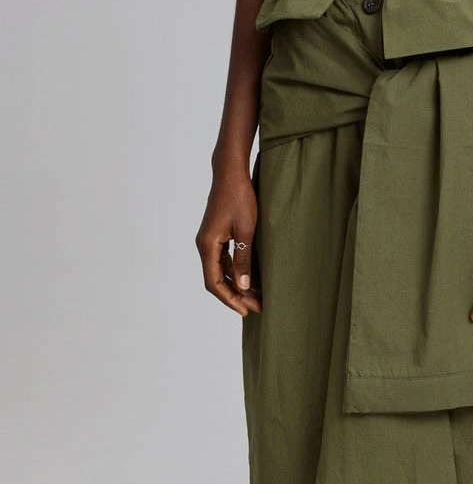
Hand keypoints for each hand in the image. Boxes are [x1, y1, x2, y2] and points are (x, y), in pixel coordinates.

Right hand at [195, 170, 261, 315]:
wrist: (231, 173)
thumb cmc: (240, 197)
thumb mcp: (246, 230)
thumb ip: (244, 259)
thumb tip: (242, 285)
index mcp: (208, 245)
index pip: (214, 282)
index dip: (229, 299)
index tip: (246, 311)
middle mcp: (204, 245)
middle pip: (216, 280)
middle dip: (236, 296)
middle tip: (257, 307)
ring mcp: (209, 240)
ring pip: (221, 271)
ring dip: (237, 285)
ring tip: (258, 296)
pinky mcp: (216, 236)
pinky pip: (224, 260)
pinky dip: (237, 271)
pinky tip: (251, 278)